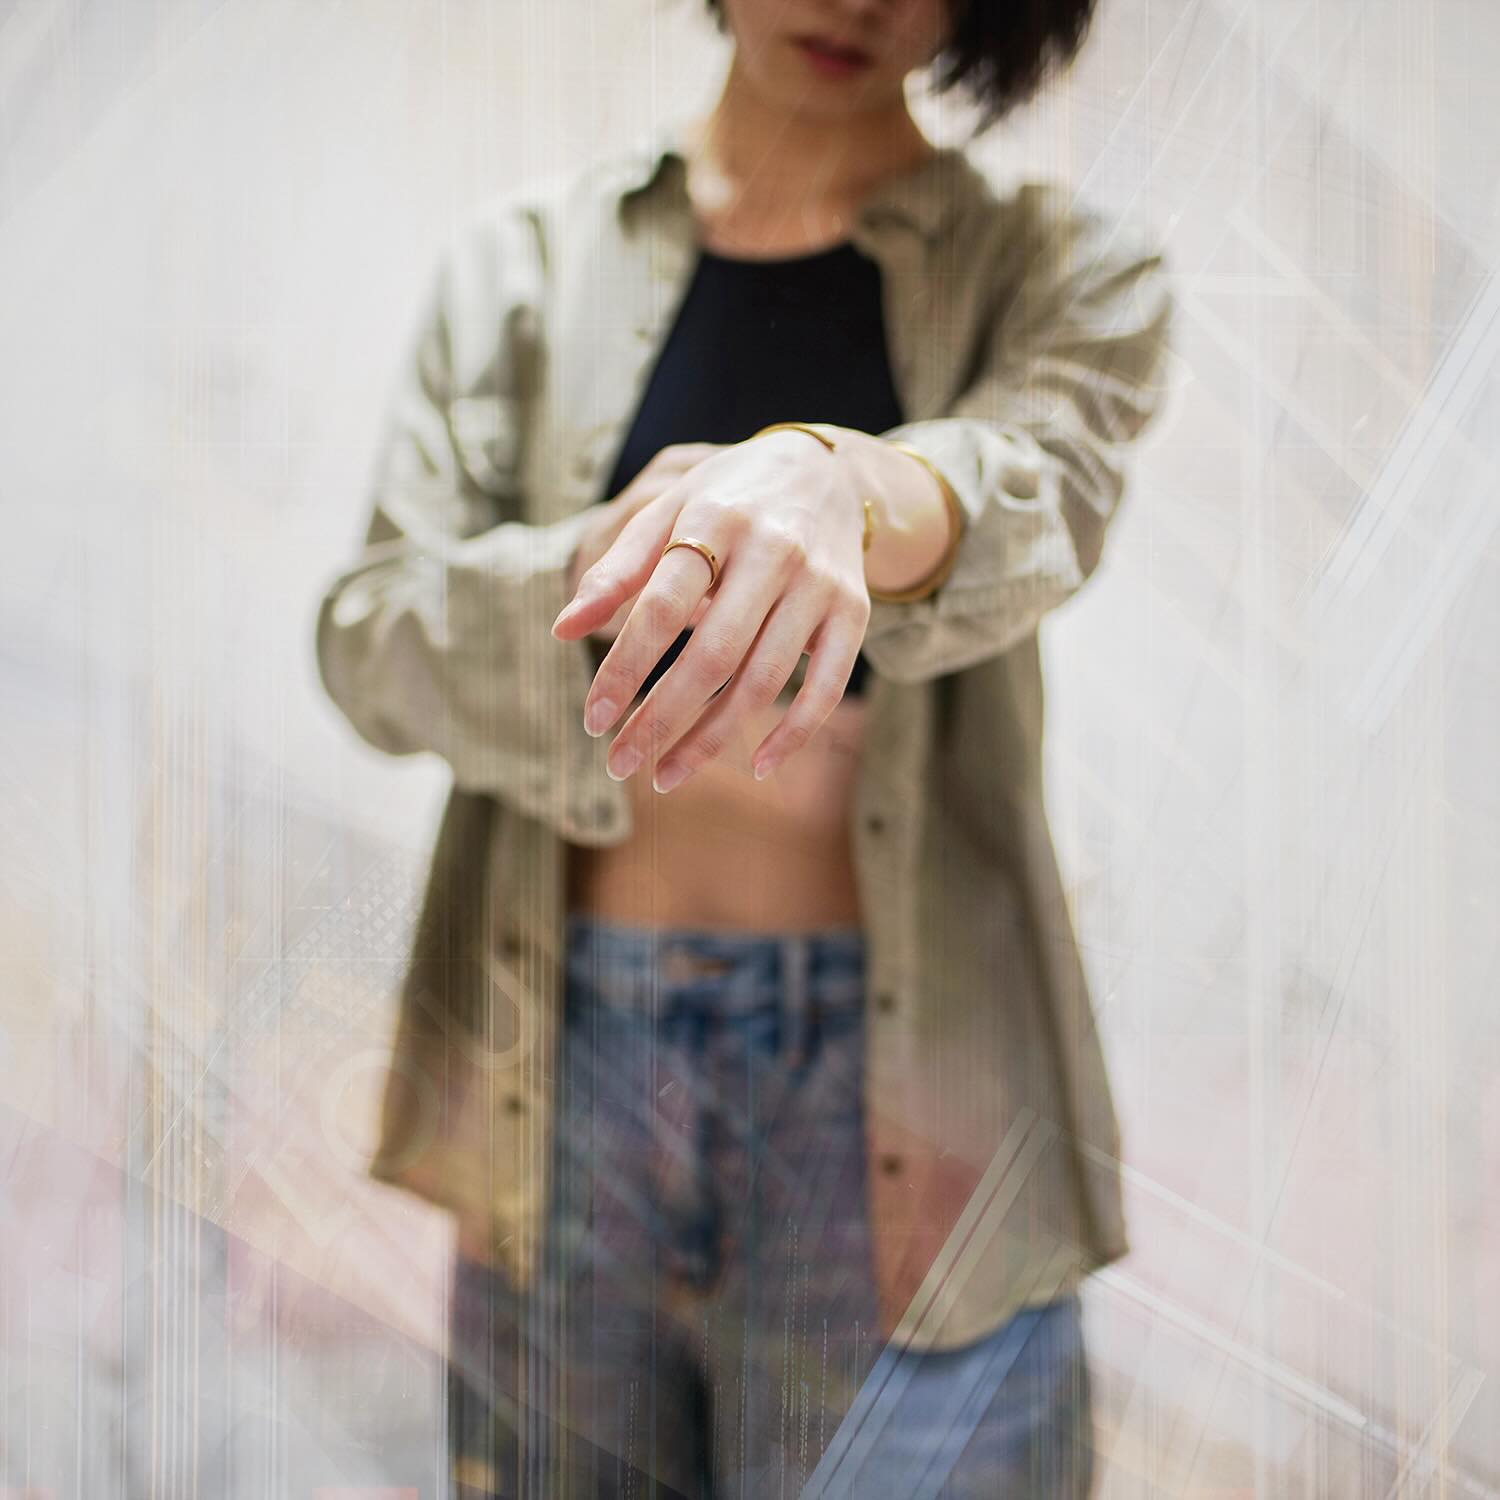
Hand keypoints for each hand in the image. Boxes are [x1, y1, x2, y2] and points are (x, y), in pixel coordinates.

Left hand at [550, 429, 871, 790]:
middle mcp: (773, 551)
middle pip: (712, 654)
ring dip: (712, 740)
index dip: (623, 669)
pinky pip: (826, 687)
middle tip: (619, 762)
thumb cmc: (728, 499)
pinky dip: (794, 734)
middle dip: (660, 718)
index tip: (592, 719)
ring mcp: (818, 585)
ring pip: (763, 681)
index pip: (661, 607)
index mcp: (716, 519)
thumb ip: (616, 570)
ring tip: (667, 774)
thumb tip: (562, 631)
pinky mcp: (853, 612)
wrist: (826, 471)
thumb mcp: (669, 511)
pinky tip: (760, 766)